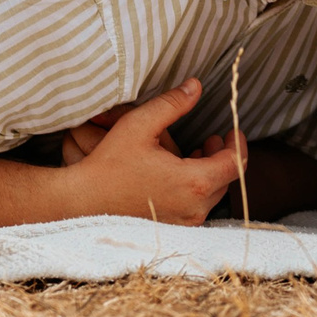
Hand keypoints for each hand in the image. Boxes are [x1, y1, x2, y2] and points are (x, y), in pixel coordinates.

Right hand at [57, 79, 248, 223]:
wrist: (79, 203)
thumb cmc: (107, 165)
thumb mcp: (139, 125)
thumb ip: (172, 104)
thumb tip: (196, 86)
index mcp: (193, 183)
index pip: (235, 164)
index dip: (237, 144)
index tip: (232, 130)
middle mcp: (194, 208)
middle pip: (226, 180)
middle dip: (223, 157)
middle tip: (212, 139)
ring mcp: (183, 223)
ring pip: (211, 196)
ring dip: (209, 172)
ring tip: (196, 153)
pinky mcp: (170, 229)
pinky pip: (195, 208)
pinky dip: (195, 189)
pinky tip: (179, 174)